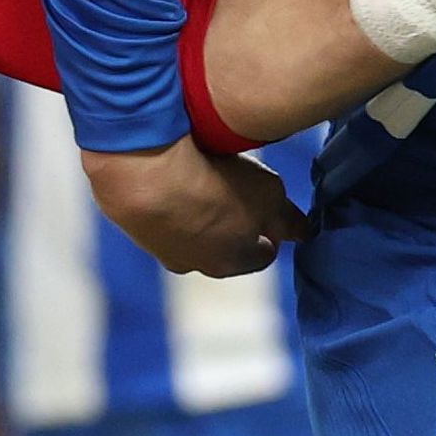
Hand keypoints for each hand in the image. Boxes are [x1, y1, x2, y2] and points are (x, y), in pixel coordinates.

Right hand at [80, 138, 301, 277]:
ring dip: (195, 211)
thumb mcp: (269, 195)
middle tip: (234, 190)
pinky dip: (166, 198)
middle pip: (222, 246)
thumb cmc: (215, 186)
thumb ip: (289, 217)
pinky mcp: (131, 224)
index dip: (270, 233)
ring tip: (200, 176)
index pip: (263, 255)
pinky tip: (171, 172)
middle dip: (231, 224)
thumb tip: (304, 233)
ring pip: (187, 231)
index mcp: (234, 262)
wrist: (145, 174)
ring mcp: (160, 246)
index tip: (271, 213)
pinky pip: (157, 213)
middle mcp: (196, 264)